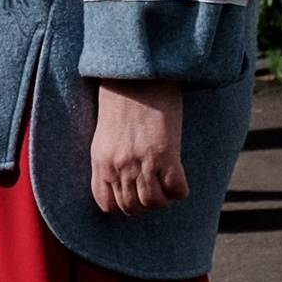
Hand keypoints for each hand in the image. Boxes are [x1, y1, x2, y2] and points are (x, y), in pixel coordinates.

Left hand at [91, 81, 187, 214]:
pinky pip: (176, 189)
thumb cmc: (122, 98)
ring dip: (164, 200)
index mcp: (100, 161)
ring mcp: (141, 163)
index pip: (106, 204)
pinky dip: (180, 191)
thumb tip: (122, 177)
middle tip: (155, 191)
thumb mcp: (106, 133)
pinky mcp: (166, 155)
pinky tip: (181, 182)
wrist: (139, 74)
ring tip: (168, 187)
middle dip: (145, 204)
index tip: (133, 196)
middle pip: (132, 207)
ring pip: (154, 203)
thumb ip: (110, 157)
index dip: (122, 206)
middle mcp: (118, 166)